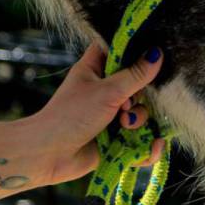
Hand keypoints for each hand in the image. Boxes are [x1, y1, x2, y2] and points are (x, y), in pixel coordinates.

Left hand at [26, 44, 165, 184]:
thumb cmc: (70, 116)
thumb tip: (157, 54)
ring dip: (140, 121)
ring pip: (142, 111)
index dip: (135, 50)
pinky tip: (150, 147)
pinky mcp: (116, 138)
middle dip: (140, 97)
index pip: (118, 49)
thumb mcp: (107, 91)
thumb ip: (135, 75)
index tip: (151, 56)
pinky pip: (141, 137)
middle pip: (138, 84)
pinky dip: (147, 144)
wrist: (48, 155)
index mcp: (96, 69)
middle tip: (126, 104)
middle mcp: (105, 89)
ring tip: (125, 126)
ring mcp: (111, 114)